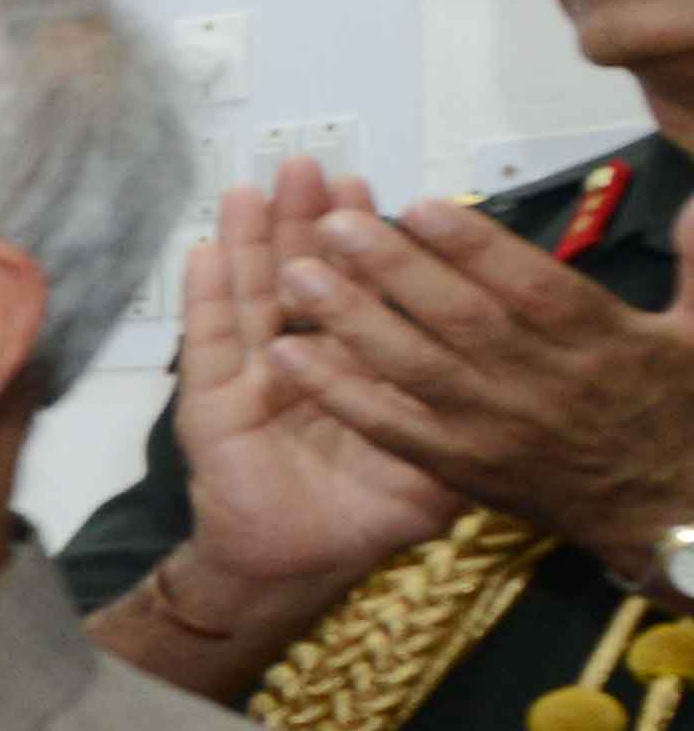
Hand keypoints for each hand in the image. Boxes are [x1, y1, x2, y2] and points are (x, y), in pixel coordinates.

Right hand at [141, 171, 456, 620]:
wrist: (298, 563)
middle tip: (315, 167)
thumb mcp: (440, 465)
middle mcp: (305, 355)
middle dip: (308, 218)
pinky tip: (206, 248)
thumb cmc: (362, 515)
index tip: (376, 195)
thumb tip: (526, 374)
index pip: (363, 289)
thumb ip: (473, 421)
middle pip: (303, 272)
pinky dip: (204, 294)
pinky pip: (208, 340)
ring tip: (256, 186)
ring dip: (253, 237)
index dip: (367, 241)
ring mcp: (253, 373)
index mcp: (359, 364)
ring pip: (253, 291)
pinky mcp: (212, 400)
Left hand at [267, 176, 693, 551]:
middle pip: (460, 319)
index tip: (419, 206)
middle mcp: (543, 383)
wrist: (671, 513)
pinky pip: (391, 428)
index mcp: (602, 342)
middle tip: (331, 226)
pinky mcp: (463, 467)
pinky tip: (287, 358)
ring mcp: (497, 429)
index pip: (530, 284)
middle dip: (391, 269)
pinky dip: (339, 393)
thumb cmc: (679, 412)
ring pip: (416, 367)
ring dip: (350, 321)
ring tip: (293, 276)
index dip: (473, 244)